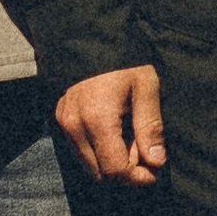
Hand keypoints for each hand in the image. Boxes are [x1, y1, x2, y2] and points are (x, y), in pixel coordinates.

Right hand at [55, 65, 165, 184]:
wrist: (92, 37)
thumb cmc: (125, 61)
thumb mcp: (146, 87)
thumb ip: (150, 126)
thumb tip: (156, 162)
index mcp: (97, 119)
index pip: (115, 170)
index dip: (138, 178)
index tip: (155, 171)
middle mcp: (74, 126)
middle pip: (100, 174)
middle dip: (126, 172)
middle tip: (145, 151)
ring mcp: (63, 125)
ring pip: (89, 166)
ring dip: (112, 163)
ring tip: (131, 140)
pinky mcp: (60, 121)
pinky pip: (80, 151)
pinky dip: (99, 152)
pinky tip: (115, 134)